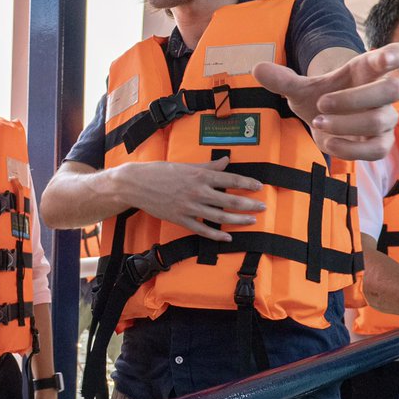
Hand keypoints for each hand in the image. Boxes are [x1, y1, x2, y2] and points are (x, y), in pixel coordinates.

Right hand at [124, 157, 263, 241]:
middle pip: (230, 201)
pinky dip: (216, 235)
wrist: (136, 184)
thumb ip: (208, 166)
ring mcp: (190, 207)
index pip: (231, 180)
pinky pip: (203, 229)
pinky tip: (228, 237)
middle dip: (249, 205)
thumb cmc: (160, 172)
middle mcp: (198, 191)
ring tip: (251, 221)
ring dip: (239, 220)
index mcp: (200, 175)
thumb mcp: (186, 165)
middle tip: (262, 207)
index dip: (248, 184)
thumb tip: (226, 161)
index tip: (259, 187)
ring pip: (220, 217)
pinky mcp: (181, 219)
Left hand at [253, 43, 398, 159]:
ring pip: (381, 120)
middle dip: (356, 98)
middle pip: (391, 90)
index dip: (395, 55)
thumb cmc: (320, 97)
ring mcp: (384, 119)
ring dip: (347, 123)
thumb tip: (256, 68)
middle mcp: (382, 93)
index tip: (385, 58)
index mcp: (367, 70)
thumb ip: (282, 80)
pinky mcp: (380, 143)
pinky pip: (376, 150)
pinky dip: (350, 149)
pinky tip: (327, 143)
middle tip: (322, 103)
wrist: (325, 120)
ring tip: (319, 123)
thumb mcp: (299, 89)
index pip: (396, 55)